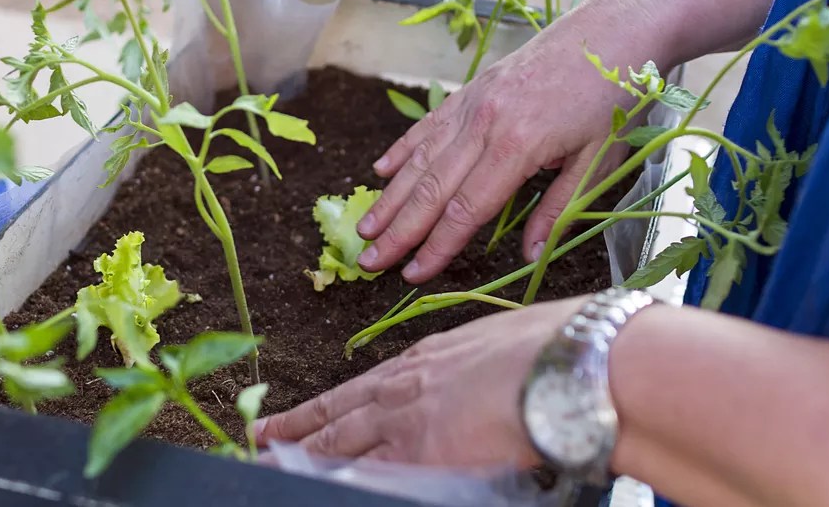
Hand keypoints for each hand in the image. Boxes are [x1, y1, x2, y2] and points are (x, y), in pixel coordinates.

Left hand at [254, 298, 582, 467]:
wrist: (567, 360)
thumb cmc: (549, 346)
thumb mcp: (497, 347)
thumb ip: (472, 368)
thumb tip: (475, 386)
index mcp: (424, 360)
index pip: (361, 387)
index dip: (327, 402)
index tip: (301, 410)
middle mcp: (405, 387)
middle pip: (337, 412)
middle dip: (296, 426)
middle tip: (262, 434)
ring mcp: (407, 420)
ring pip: (341, 442)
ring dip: (304, 452)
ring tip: (271, 458)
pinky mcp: (421, 452)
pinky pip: (369, 473)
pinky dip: (341, 477)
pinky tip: (314, 481)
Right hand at [356, 0, 661, 282]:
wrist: (616, 27)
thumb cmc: (615, 97)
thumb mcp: (598, 161)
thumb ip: (558, 209)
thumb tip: (530, 257)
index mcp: (518, 146)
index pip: (466, 209)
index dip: (437, 247)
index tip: (412, 275)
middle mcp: (485, 123)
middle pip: (431, 188)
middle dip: (398, 229)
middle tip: (368, 261)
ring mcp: (474, 103)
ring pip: (421, 157)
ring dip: (390, 196)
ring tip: (365, 228)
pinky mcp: (473, 88)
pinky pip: (429, 124)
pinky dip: (402, 149)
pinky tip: (380, 171)